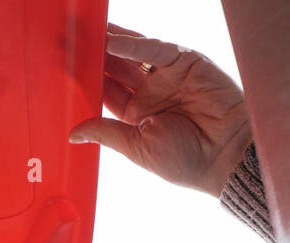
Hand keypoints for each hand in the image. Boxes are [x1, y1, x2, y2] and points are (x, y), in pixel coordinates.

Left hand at [69, 23, 252, 198]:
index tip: (62, 68)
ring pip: (133, 53)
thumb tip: (73, 135)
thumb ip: (105, 134)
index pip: (106, 92)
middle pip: (116, 68)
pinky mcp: (186, 62)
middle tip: (69, 42)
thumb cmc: (186, 162)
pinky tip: (114, 41)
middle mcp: (151, 94)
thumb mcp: (138, 149)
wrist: (227, 157)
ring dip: (110, 43)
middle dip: (95, 56)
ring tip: (87, 33)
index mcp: (138, 117)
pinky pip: (155, 49)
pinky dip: (135, 43)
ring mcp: (168, 77)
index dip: (86, 80)